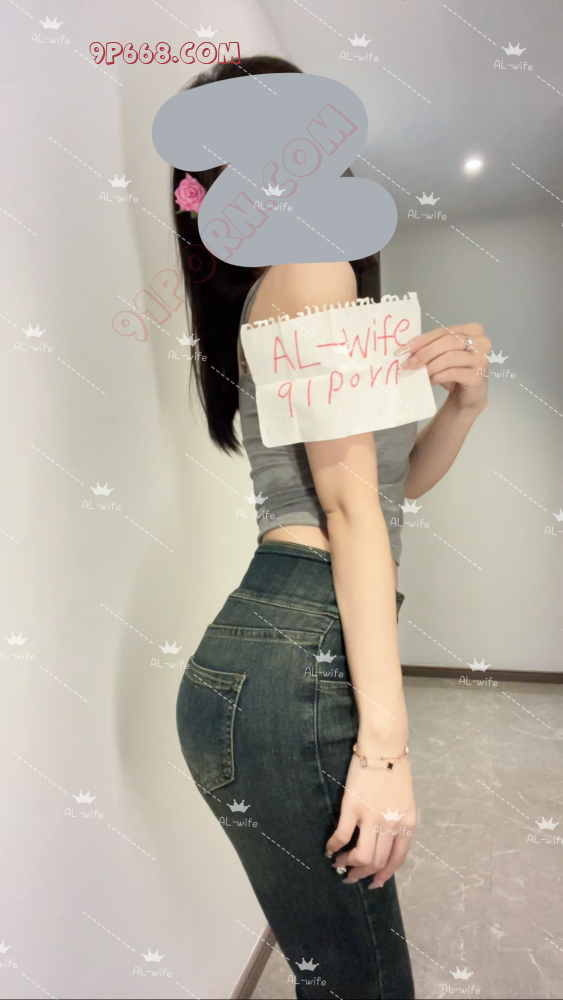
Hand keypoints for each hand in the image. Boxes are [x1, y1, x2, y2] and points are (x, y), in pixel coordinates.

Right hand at [325, 752, 415, 887]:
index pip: (397, 860)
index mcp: (407, 823)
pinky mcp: (352, 807)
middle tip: (351, 875)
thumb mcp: (406, 801)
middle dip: (362, 874)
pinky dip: (333, 847)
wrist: (384, 746)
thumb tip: (384, 842)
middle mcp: (392, 825)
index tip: (374, 882)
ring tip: (340, 863)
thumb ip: (398, 822)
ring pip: (361, 856)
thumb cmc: (396, 769)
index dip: (384, 875)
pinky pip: (341, 836)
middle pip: (377, 862)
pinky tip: (329, 849)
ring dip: (349, 864)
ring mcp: (372, 817)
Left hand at [398, 322, 490, 409]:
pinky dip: (437, 376)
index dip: (423, 340)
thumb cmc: (455, 372)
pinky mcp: (478, 376)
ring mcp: (482, 359)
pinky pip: (452, 373)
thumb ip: (432, 347)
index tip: (404, 350)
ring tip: (417, 373)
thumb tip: (407, 349)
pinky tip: (429, 381)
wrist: (468, 396)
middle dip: (424, 353)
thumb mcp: (443, 355)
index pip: (443, 331)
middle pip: (447, 342)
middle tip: (408, 364)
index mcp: (472, 330)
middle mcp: (481, 342)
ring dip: (429, 366)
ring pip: (449, 357)